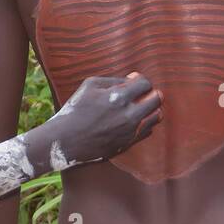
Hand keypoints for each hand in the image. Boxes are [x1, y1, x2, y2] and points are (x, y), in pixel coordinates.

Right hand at [29, 72, 162, 171]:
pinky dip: (144, 123)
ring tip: (139, 107)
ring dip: (151, 108)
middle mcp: (129, 115)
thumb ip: (113, 80)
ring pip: (156, 116)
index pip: (145, 83)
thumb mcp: (89, 85)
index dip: (141, 80)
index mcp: (118, 97)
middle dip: (151, 93)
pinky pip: (148, 130)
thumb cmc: (75, 110)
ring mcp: (131, 131)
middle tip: (142, 93)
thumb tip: (132, 79)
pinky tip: (132, 120)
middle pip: (157, 98)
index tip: (133, 81)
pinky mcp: (129, 143)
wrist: (66, 141)